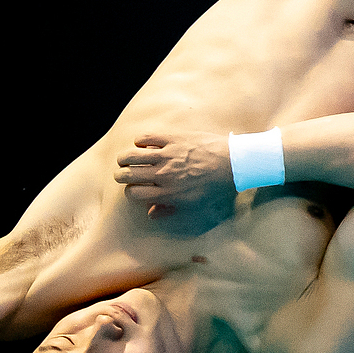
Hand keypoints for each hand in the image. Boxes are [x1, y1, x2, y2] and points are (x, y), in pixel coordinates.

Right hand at [115, 131, 232, 216]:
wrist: (233, 163)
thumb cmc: (215, 187)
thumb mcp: (194, 206)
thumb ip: (169, 210)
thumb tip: (150, 214)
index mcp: (167, 192)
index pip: (133, 193)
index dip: (129, 191)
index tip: (133, 189)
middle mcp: (163, 174)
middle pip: (127, 174)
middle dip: (120, 175)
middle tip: (121, 173)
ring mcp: (167, 155)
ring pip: (131, 155)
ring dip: (123, 158)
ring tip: (124, 159)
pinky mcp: (173, 138)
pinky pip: (146, 138)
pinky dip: (139, 141)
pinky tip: (142, 144)